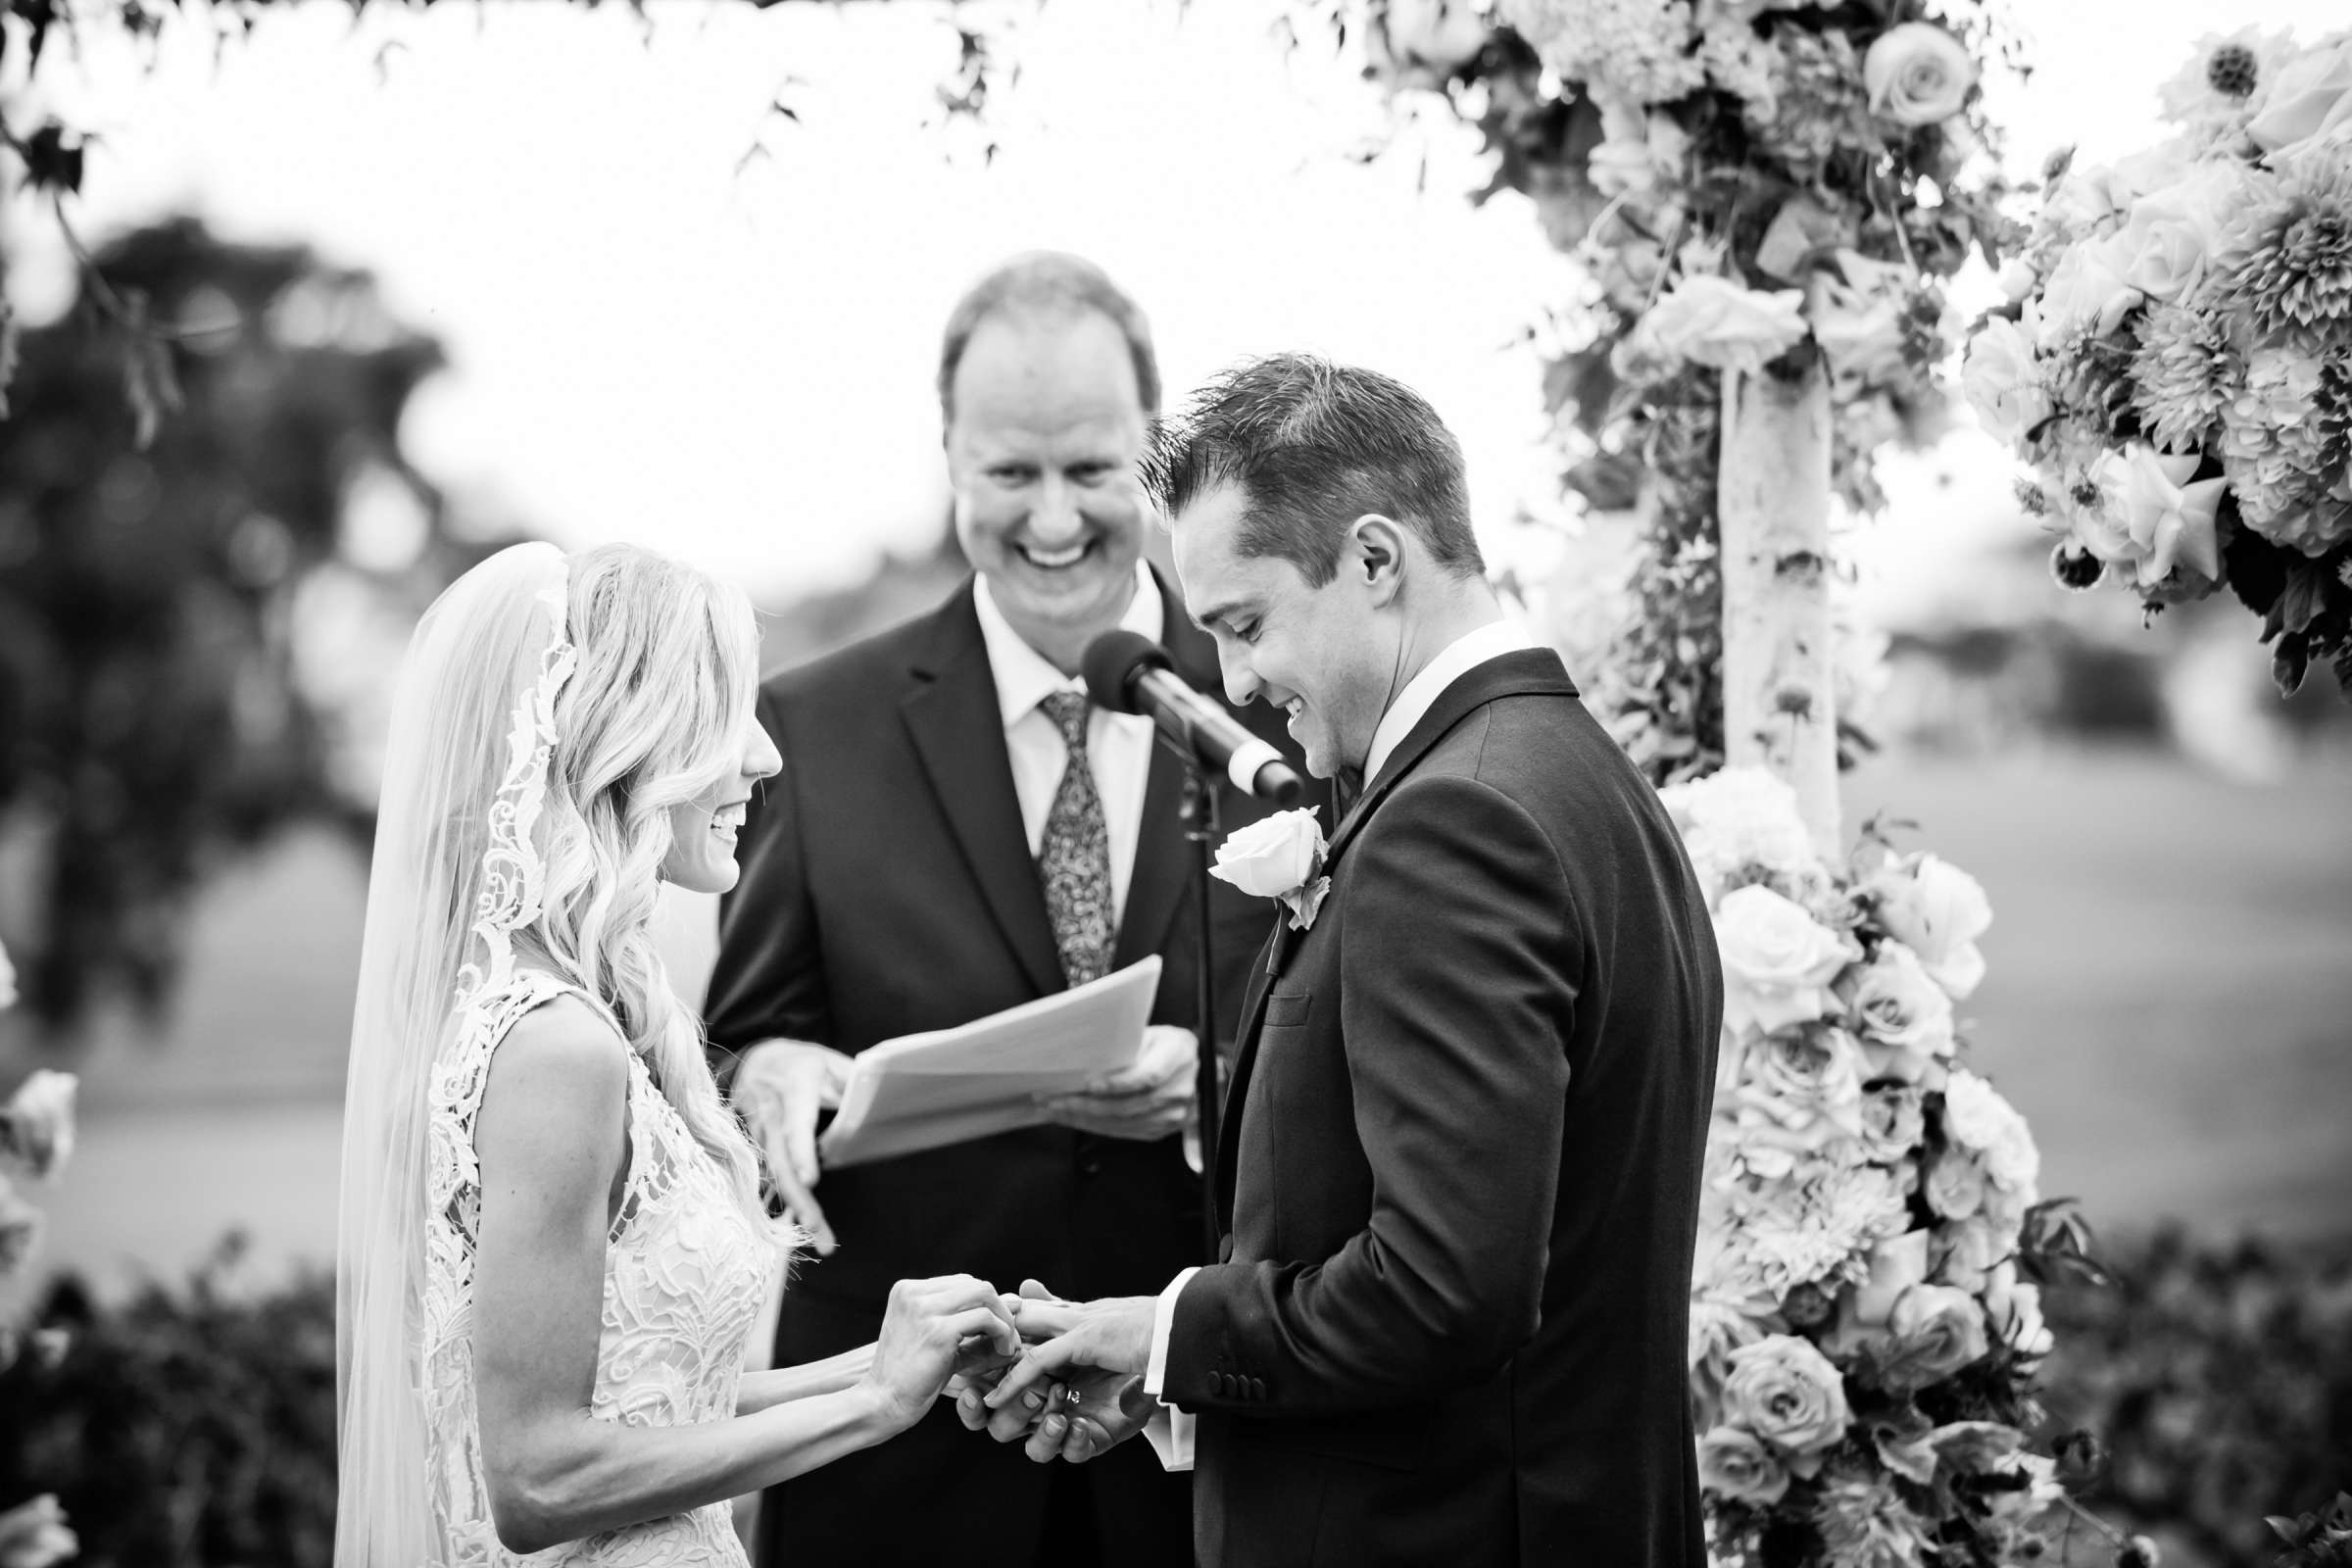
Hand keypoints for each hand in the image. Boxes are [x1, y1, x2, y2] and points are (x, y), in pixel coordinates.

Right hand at [733, 1038, 852, 1254]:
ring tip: (820, 1238)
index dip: (801, 1152)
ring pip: (774, 1174)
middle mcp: (770, 1112)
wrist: (758, 1057)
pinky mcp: (755, 1146)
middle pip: (781, 1160)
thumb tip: (877, 1108)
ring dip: (795, 1207)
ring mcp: (758, 1131)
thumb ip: (854, 1085)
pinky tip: (802, 1226)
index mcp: (794, 1087)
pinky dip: (786, 1201)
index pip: (796, 1123)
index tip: (810, 1180)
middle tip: (815, 1228)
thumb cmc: (804, 1062)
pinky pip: (769, 1177)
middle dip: (797, 1197)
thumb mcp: (832, 1062)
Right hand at [859, 1275, 1019, 1433]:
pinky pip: (986, 1319)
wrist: (881, 1404)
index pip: (962, 1282)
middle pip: (976, 1284)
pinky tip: (1004, 1352)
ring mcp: (924, 1310)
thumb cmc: (911, 1377)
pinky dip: (1002, 1333)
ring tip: (1008, 1346)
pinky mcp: (938, 1332)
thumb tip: (1016, 1302)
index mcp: (907, 1290)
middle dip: (1000, 1310)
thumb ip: (972, 1322)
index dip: (986, 1305)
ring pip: (984, 1294)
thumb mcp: (939, 1340)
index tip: (997, 1330)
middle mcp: (913, 1293)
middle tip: (1010, 1338)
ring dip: (1005, 1320)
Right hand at [956, 1282, 1156, 1462]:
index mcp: (1031, 1381)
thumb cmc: (1113, 1339)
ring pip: (1035, 1449)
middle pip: (1003, 1428)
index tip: (972, 1391)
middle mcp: (1044, 1408)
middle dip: (1011, 1415)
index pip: (991, 1398)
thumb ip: (1047, 1308)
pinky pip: (1074, 1453)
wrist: (1158, 1353)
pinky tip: (1081, 1426)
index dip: (974, 1401)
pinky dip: (1074, 1442)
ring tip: (1059, 1416)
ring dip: (1043, 1434)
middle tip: (1035, 1395)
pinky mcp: (1093, 1439)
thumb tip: (1024, 1287)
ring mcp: (1068, 1426)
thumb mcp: (1079, 1321)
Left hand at [1036, 1025, 1196, 1141]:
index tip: (1087, 1084)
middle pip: (1129, 1104)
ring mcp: (1174, 1114)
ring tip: (1055, 1109)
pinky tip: (1074, 1118)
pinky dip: (1096, 1126)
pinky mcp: (1163, 1129)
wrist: (1190, 1066)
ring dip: (1084, 1118)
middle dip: (1086, 1104)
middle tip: (1053, 1099)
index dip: (1116, 1083)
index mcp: (1178, 1054)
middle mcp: (1180, 1088)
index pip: (1147, 1076)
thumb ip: (1124, 1042)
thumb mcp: (1148, 1031)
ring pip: (1123, 1122)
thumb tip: (1082, 1053)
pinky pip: (1125, 1132)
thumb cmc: (1162, 1044)